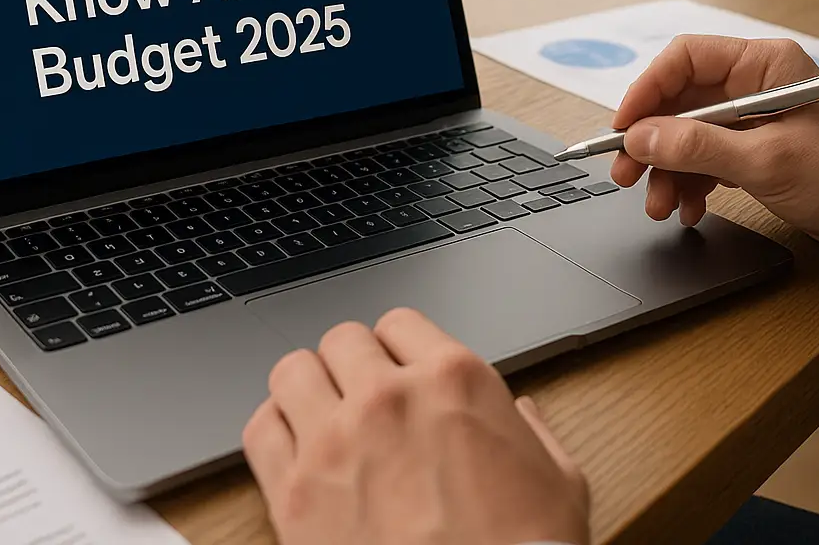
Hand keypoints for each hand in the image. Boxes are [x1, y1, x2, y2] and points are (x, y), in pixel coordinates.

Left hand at [243, 308, 590, 544]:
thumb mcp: (560, 484)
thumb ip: (533, 434)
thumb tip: (519, 415)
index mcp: (454, 381)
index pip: (400, 324)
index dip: (401, 350)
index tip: (401, 374)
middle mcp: (388, 398)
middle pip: (342, 340)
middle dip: (354, 367)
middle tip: (364, 401)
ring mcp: (334, 443)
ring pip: (292, 371)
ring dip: (308, 390)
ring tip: (323, 418)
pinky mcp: (295, 495)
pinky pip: (259, 430)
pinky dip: (274, 432)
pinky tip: (295, 451)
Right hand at [610, 35, 818, 264]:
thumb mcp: (767, 162)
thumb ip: (698, 147)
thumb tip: (640, 137)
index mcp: (766, 65)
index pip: (686, 59)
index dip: (647, 90)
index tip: (624, 127)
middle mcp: (756, 84)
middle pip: (679, 101)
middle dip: (651, 141)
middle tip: (627, 175)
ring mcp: (754, 118)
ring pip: (686, 134)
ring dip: (667, 169)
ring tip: (660, 205)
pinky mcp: (755, 150)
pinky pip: (705, 158)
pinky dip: (689, 183)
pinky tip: (688, 208)